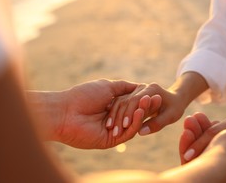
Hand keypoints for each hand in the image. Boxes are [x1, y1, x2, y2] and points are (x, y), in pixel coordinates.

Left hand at [29, 79, 151, 148]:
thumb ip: (124, 87)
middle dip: (147, 106)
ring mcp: (114, 130)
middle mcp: (115, 119)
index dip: (144, 98)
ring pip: (133, 123)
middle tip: (159, 97)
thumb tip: (139, 85)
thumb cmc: (83, 95)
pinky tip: (139, 112)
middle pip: (135, 114)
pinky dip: (135, 122)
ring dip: (142, 113)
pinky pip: (127, 132)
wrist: (66, 111)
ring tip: (150, 102)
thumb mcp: (107, 87)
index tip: (155, 91)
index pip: (133, 104)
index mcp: (113, 107)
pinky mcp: (111, 140)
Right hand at [107, 82, 187, 135]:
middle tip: (114, 131)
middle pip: (126, 100)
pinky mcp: (130, 94)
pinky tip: (110, 124)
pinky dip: (114, 112)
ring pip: (120, 101)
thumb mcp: (170, 116)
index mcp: (152, 89)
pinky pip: (119, 102)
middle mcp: (142, 87)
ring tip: (110, 129)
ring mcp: (135, 89)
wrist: (174, 99)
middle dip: (120, 116)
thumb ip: (156, 124)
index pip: (136, 100)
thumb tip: (140, 132)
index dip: (130, 113)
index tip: (125, 126)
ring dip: (114, 115)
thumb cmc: (175, 108)